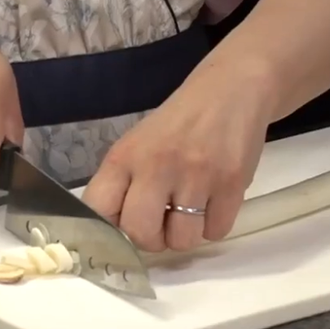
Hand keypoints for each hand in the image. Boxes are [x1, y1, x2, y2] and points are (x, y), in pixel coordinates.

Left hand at [82, 56, 275, 251]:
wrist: (231, 88)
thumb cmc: (179, 121)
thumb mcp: (137, 143)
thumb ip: (123, 184)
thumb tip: (116, 232)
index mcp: (124, 156)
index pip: (98, 210)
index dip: (108, 231)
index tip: (122, 231)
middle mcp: (156, 166)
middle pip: (140, 234)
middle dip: (151, 240)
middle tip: (161, 224)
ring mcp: (196, 176)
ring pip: (181, 240)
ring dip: (185, 234)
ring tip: (190, 211)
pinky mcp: (231, 184)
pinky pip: (216, 232)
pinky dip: (214, 225)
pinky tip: (213, 202)